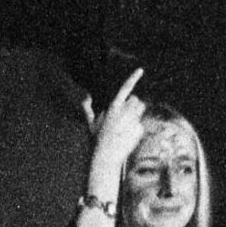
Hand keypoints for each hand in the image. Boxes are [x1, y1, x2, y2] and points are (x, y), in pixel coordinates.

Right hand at [83, 67, 146, 200]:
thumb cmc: (96, 140)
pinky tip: (127, 136)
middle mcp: (125, 111)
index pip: (125, 89)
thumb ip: (87, 109)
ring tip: (125, 126)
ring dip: (135, 115)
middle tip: (125, 115)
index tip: (141, 70)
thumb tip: (84, 98)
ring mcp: (133, 120)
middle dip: (133, 106)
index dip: (133, 78)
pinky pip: (141, 124)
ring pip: (140, 111)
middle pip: (136, 101)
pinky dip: (136, 128)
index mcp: (113, 107)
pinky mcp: (139, 129)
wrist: (106, 157)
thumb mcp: (91, 123)